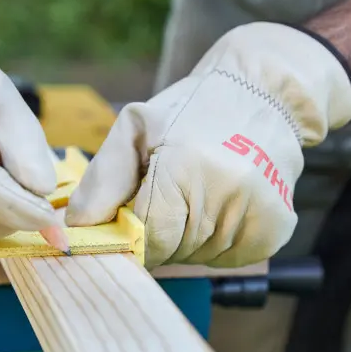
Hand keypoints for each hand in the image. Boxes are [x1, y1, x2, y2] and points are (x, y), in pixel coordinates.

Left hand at [65, 22, 350, 268]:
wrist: (263, 93)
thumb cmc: (192, 109)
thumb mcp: (137, 128)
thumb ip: (104, 180)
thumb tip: (75, 227)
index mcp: (186, 166)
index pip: (148, 238)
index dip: (133, 235)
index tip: (131, 218)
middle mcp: (228, 193)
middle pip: (173, 251)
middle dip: (160, 234)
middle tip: (169, 196)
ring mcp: (257, 213)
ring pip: (199, 257)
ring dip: (189, 237)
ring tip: (199, 193)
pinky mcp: (274, 229)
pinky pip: (228, 258)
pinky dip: (217, 241)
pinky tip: (222, 204)